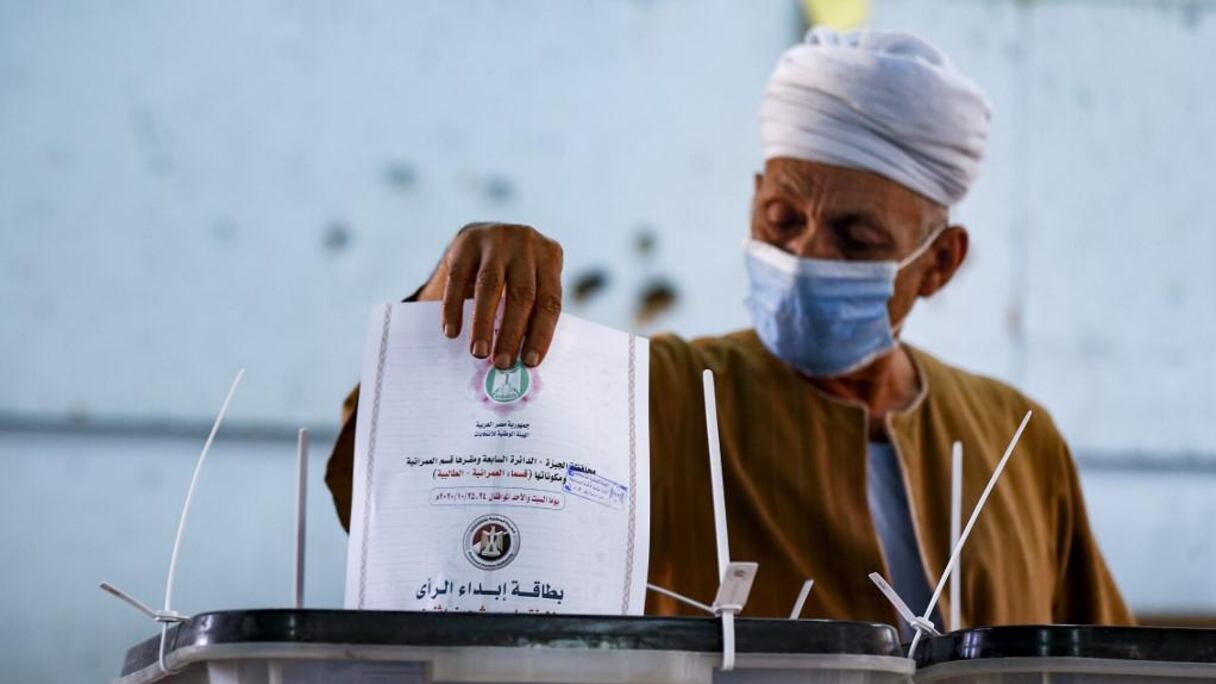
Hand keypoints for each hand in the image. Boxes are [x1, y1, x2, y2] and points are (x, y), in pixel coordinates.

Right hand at [418, 223, 563, 368]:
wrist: (482, 237)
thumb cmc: (511, 273)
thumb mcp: (530, 282)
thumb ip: (530, 312)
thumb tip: (523, 360)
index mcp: (550, 256)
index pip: (549, 302)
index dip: (540, 334)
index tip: (529, 362)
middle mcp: (527, 242)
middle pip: (522, 294)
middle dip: (511, 333)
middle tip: (502, 363)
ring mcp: (496, 237)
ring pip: (490, 285)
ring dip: (483, 323)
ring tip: (479, 352)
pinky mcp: (467, 240)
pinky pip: (458, 278)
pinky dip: (454, 308)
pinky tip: (452, 332)